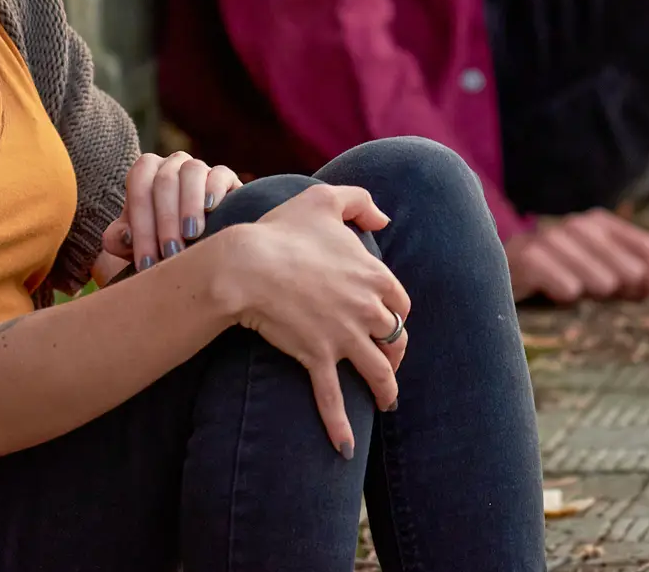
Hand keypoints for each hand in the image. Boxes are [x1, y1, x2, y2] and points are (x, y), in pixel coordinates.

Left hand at [103, 151, 243, 272]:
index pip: (138, 185)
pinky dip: (214, 190)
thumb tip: (125, 236)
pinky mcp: (225, 177)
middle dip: (166, 220)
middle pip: (164, 180)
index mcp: (145, 172)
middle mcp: (171, 164)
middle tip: (170, 253)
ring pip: (192, 171)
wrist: (195, 244)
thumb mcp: (135, 244)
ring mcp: (198, 166)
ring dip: (189, 204)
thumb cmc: (158, 242)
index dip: (140, 223)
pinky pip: (219, 174)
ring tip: (191, 235)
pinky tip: (211, 209)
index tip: (146, 261)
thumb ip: (119, 240)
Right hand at [224, 184, 409, 457]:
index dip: (396, 312)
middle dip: (395, 352)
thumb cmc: (282, 229)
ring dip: (386, 390)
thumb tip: (383, 218)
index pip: (400, 301)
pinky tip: (346, 449)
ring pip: (378, 371)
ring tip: (387, 403)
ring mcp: (345, 337)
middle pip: (394, 338)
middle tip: (390, 362)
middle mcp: (367, 309)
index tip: (390, 320)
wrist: (249, 264)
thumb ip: (359, 201)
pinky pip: (334, 399)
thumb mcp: (324, 199)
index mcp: (374, 274)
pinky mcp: (318, 358)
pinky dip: (340, 426)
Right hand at [504, 209, 648, 304]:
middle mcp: (553, 232)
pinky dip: (555, 278)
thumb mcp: (601, 288)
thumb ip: (632, 280)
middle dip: (614, 255)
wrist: (496, 302)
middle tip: (634, 282)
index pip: (603, 224)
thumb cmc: (559, 295)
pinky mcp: (511, 265)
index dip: (630, 240)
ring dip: (588, 267)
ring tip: (605, 289)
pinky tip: (568, 293)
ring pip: (561, 246)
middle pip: (586, 232)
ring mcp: (529, 246)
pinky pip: (535, 264)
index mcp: (576, 230)